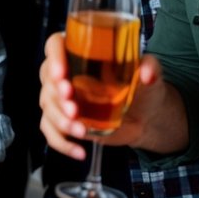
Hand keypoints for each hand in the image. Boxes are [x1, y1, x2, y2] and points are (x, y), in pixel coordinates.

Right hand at [39, 33, 165, 158]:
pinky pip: (51, 131)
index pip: (55, 45)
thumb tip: (147, 73)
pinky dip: (62, 143)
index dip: (54, 57)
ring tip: (82, 131)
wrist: (146, 116)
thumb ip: (150, 67)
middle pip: (47, 78)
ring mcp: (63, 98)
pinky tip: (80, 152)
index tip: (62, 73)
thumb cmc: (144, 87)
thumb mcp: (151, 71)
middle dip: (57, 95)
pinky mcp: (66, 120)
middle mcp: (66, 73)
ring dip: (60, 120)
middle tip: (73, 107)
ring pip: (47, 106)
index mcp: (80, 53)